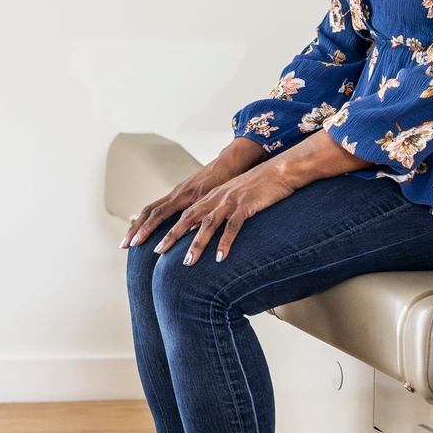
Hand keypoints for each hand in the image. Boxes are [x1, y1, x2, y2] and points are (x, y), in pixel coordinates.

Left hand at [153, 159, 305, 266]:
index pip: (182, 214)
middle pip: (188, 218)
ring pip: (208, 224)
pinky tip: (221, 258)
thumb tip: (203, 230)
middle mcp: (215, 198)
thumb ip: (217, 211)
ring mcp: (230, 201)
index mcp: (210, 197)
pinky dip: (225, 242)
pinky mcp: (246, 205)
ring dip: (196, 244)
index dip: (166, 227)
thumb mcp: (231, 197)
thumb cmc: (256, 187)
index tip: (153, 244)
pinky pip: (233, 226)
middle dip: (172, 236)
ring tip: (188, 263)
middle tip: (157, 252)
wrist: (278, 170)